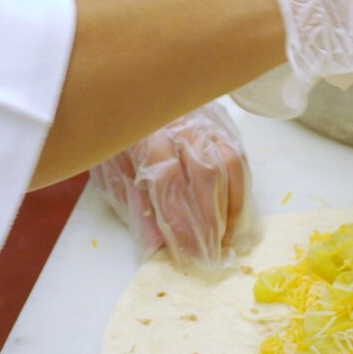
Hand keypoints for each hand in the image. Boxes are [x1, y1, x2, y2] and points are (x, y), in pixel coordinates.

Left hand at [88, 104, 254, 272]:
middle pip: (206, 172)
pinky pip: (239, 158)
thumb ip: (135, 209)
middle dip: (211, 221)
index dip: (179, 220)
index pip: (168, 179)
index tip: (185, 253)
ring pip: (229, 163)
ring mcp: (204, 118)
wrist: (127, 96)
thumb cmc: (118, 139)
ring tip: (225, 241)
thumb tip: (156, 248)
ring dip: (232, 208)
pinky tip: (234, 218)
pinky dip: (240, 192)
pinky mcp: (221, 123)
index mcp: (143, 131)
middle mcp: (179, 121)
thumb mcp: (111, 173)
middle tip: (210, 257)